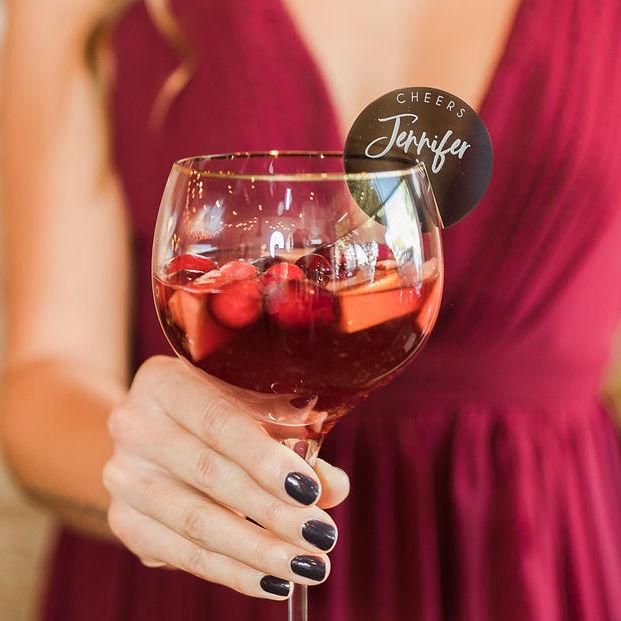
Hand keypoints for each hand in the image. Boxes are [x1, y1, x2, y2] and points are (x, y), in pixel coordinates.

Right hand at [103, 356, 349, 599]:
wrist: (158, 432)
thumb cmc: (221, 413)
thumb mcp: (255, 409)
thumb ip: (295, 439)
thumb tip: (334, 487)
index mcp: (165, 382)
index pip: (217, 421)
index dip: (264, 459)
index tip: (310, 492)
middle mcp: (133, 424)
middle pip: (208, 475)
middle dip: (272, 512)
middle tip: (322, 538)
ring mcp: (122, 475)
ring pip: (195, 523)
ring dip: (257, 551)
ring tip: (307, 567)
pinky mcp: (123, 519)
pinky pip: (181, 554)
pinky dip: (231, 571)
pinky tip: (270, 580)